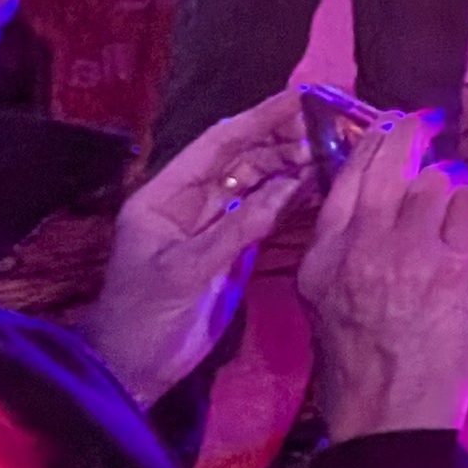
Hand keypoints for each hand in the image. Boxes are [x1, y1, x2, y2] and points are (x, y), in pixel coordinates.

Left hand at [85, 94, 318, 401]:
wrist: (134, 370)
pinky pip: (265, 213)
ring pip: (258, 182)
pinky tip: (320, 183)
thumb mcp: (187, 271)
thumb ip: (238, 229)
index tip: (300, 96)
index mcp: (164, 195)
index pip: (216, 144)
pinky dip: (291, 197)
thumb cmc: (146, 316)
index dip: (258, 118)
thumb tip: (292, 185)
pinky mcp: (231, 249)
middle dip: (283, 138)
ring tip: (333, 149)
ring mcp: (213, 224)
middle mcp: (190, 201)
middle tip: (330, 123)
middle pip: (241, 157)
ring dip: (292, 165)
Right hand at [296, 110, 467, 437]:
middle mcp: (363, 246)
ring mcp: (411, 255)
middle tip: (425, 122)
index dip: (371, 139)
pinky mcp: (455, 269)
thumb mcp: (324, 296)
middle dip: (411, 132)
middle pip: (393, 159)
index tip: (387, 123)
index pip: (347, 175)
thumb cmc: (359, 361)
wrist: (389, 416)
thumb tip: (374, 189)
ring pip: (437, 180)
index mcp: (324, 255)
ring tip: (446, 212)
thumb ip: (343, 242)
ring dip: (446, 187)